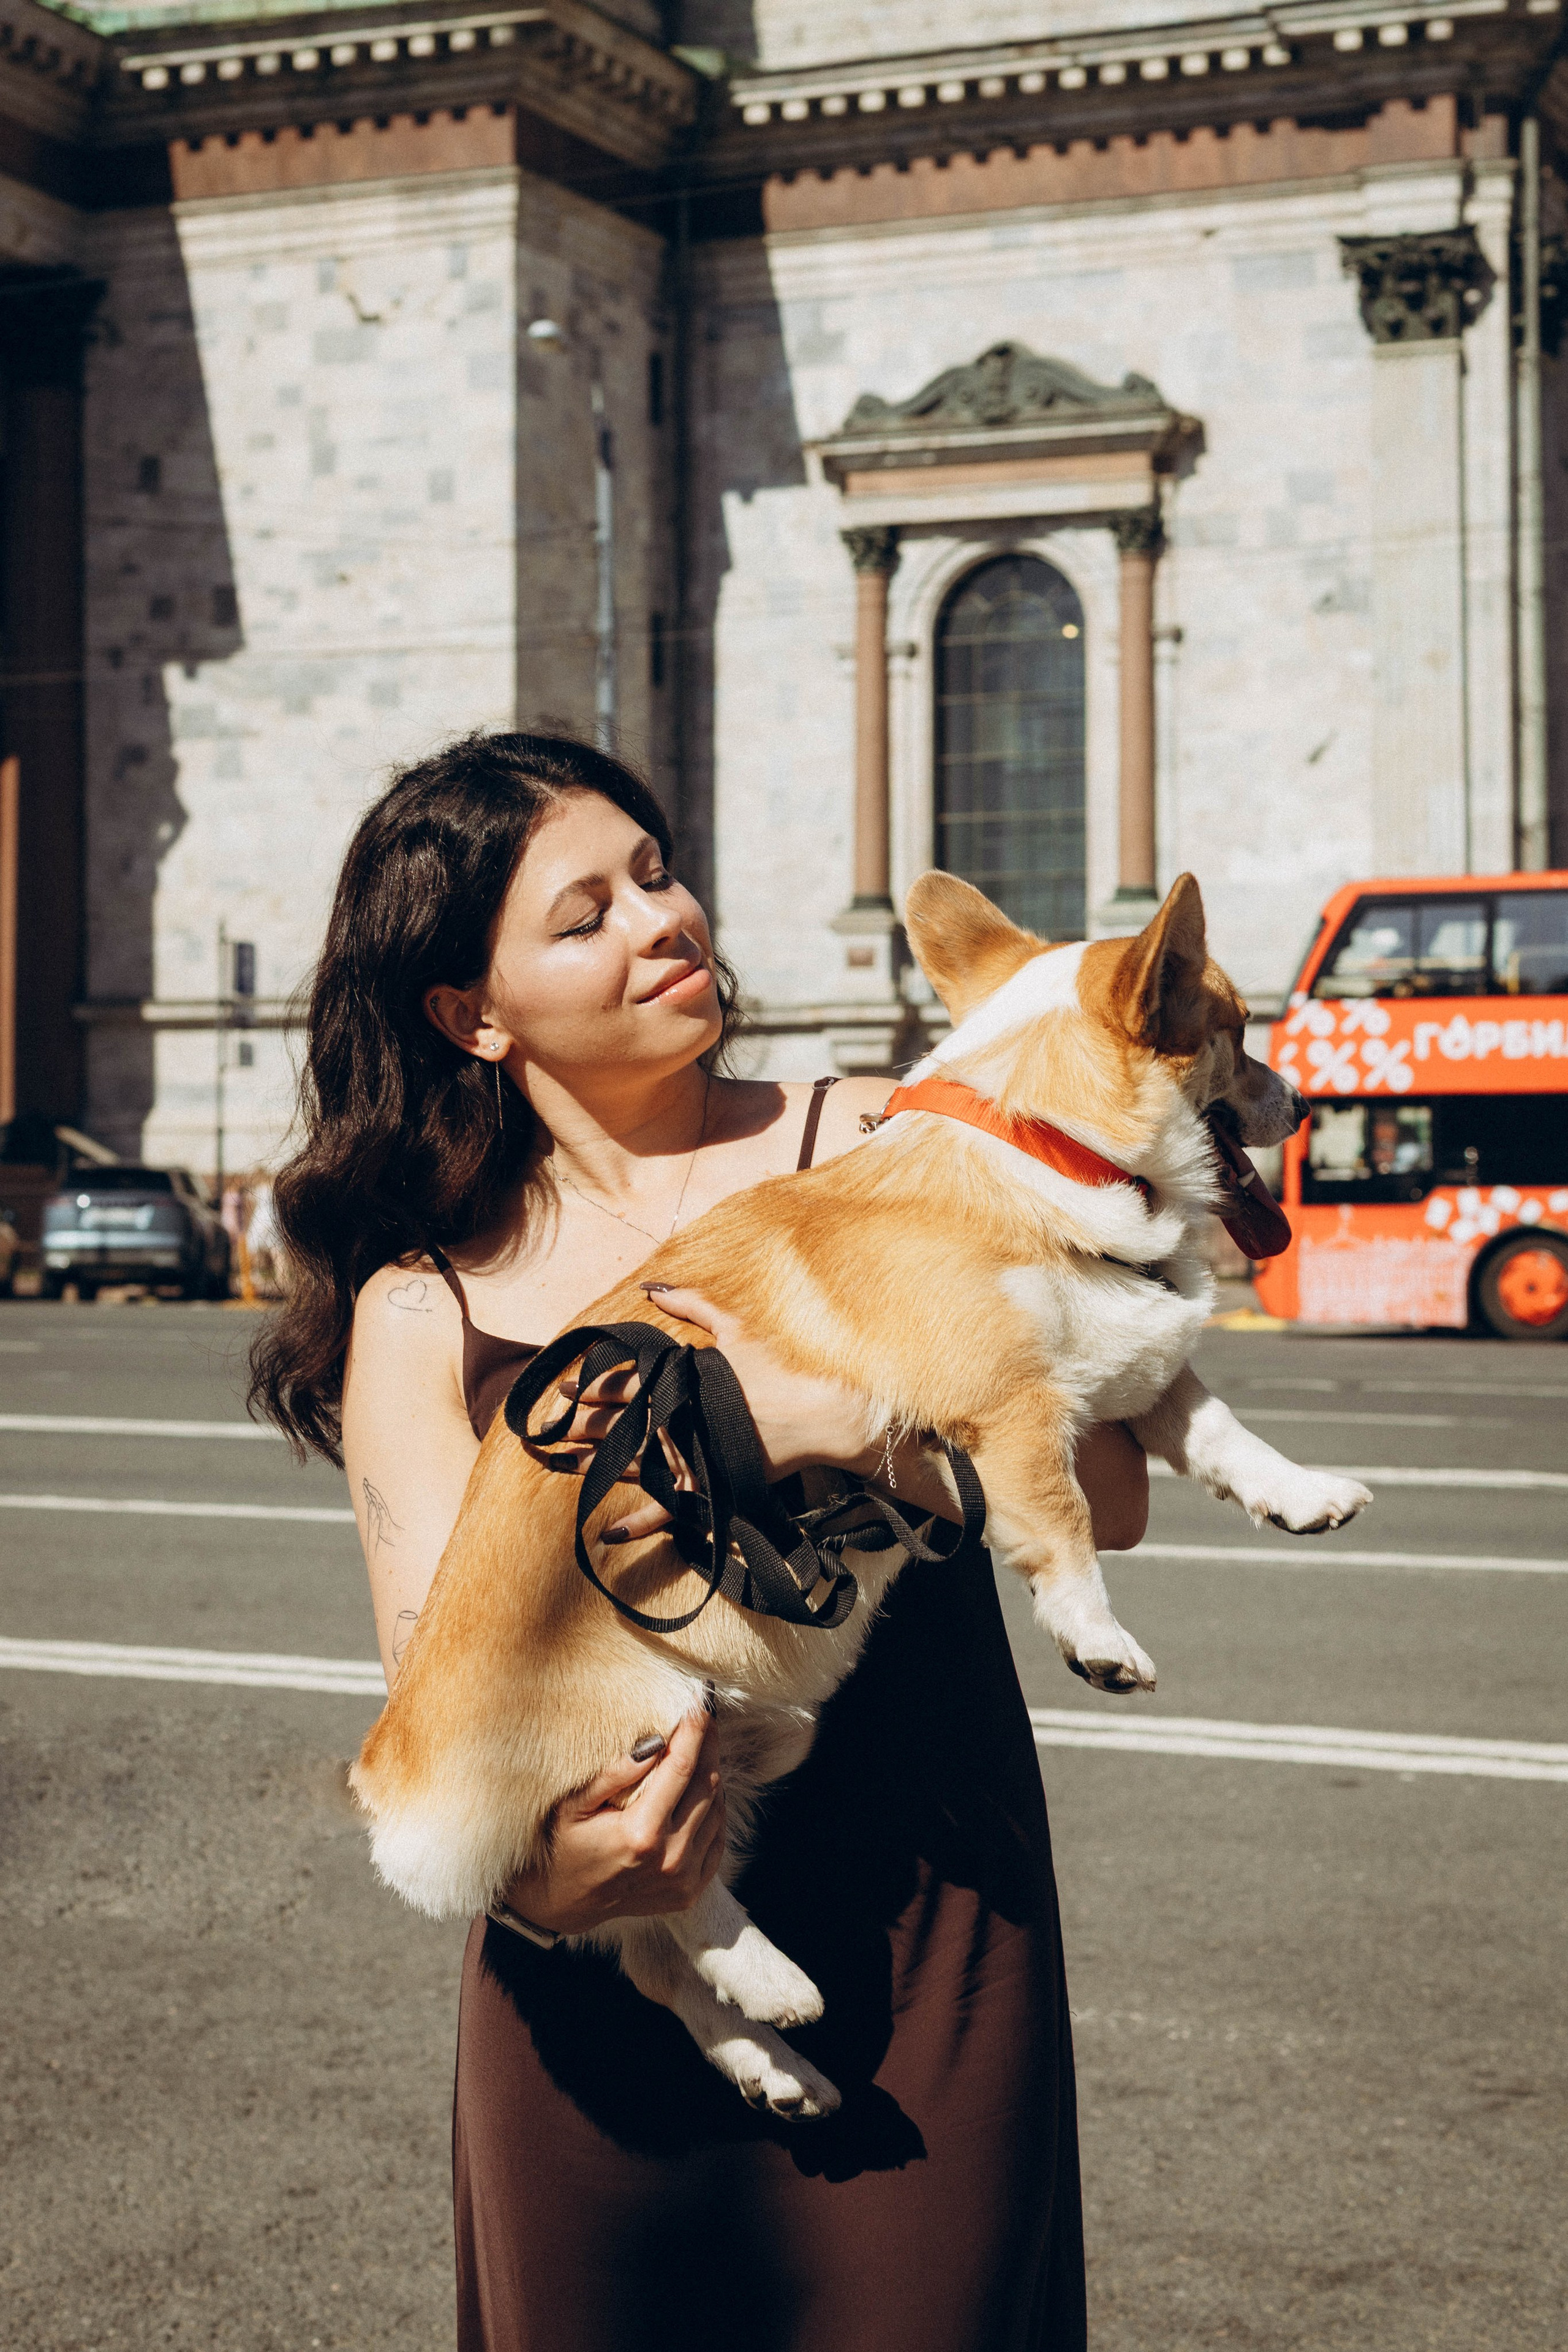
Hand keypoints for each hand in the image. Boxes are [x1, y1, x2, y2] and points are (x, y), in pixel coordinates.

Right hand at [502, 1712, 725, 1934]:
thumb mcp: (573, 1806)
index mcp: (641, 1834)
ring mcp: (684, 1878)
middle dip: (708, 1744)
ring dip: (712, 1774)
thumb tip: (653, 1741)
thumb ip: (613, 1774)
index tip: (699, 1701)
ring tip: (699, 1748)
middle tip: (703, 1716)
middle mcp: (670, 1858)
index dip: (694, 1731)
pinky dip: (713, 1808)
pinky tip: (700, 1789)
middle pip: (707, 1785)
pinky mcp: (691, 1890)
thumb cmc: (563, 1846)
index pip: (681, 1768)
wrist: (565, 1902)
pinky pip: (718, 1838)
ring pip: (717, 1809)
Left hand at [539, 1288, 881, 1543]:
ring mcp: (693, 1456)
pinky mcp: (711, 1483)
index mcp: (681, 1383)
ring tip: (564, 1467)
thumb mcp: (735, 1327)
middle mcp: (681, 1422)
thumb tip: (652, 1286)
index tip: (564, 1390)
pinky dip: (643, 1523)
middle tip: (551, 1430)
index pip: (626, 1384)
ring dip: (596, 1467)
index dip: (592, 1387)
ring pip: (633, 1465)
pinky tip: (612, 1533)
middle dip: (583, 1427)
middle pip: (621, 1426)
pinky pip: (671, 1509)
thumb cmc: (778, 1367)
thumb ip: (692, 1305)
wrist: (820, 1414)